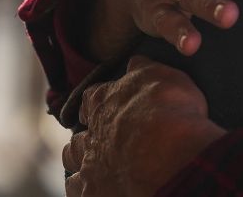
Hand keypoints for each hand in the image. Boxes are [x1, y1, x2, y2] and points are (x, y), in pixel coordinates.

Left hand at [63, 56, 225, 196]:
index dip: (98, 100)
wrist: (169, 156)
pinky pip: (76, 190)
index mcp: (106, 100)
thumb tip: (134, 60)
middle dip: (87, 136)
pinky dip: (84, 187)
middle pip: (79, 133)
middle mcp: (92, 132)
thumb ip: (145, 68)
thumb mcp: (164, 76)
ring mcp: (89, 163)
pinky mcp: (92, 191)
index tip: (102, 103)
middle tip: (103, 139)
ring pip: (72, 159)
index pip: (93, 96)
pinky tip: (98, 186)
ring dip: (81, 160)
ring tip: (97, 164)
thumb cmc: (170, 112)